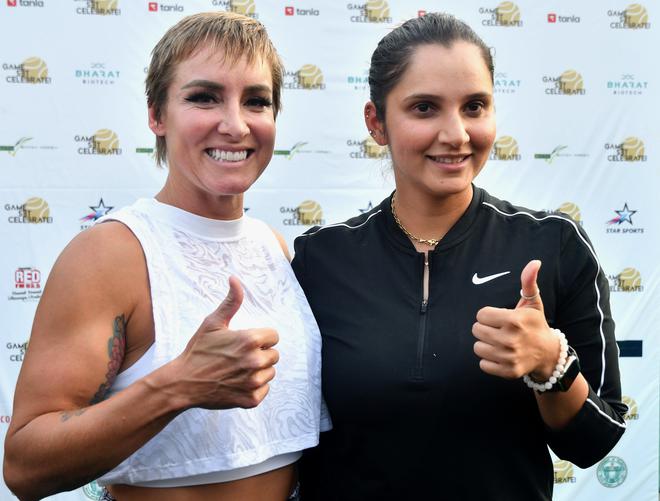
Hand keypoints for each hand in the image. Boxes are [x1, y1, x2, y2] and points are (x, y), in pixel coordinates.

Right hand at [173, 276, 278, 408]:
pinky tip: (237, 383)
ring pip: (270, 372)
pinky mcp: (251, 400)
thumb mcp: (212, 323)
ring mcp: (254, 382)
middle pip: (274, 354)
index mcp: (250, 340)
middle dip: (260, 354)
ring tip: (237, 370)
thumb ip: (231, 302)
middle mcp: (256, 361)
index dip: (260, 338)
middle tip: (238, 357)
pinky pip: (264, 390)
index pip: (274, 336)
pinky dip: (254, 388)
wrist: (183, 383)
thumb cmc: (198, 351)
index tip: (244, 342)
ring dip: (258, 371)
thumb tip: (234, 279)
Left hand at [472, 260, 558, 379]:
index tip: (500, 318)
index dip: (488, 315)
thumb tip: (534, 262)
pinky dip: (489, 360)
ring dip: (486, 344)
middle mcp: (511, 339)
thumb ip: (528, 282)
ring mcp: (509, 357)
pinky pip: (483, 364)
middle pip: (476, 330)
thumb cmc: (535, 325)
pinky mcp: (507, 371)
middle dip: (485, 329)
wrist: (548, 355)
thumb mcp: (532, 303)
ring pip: (477, 347)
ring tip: (499, 342)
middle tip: (499, 330)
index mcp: (514, 320)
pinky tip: (501, 355)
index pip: (481, 315)